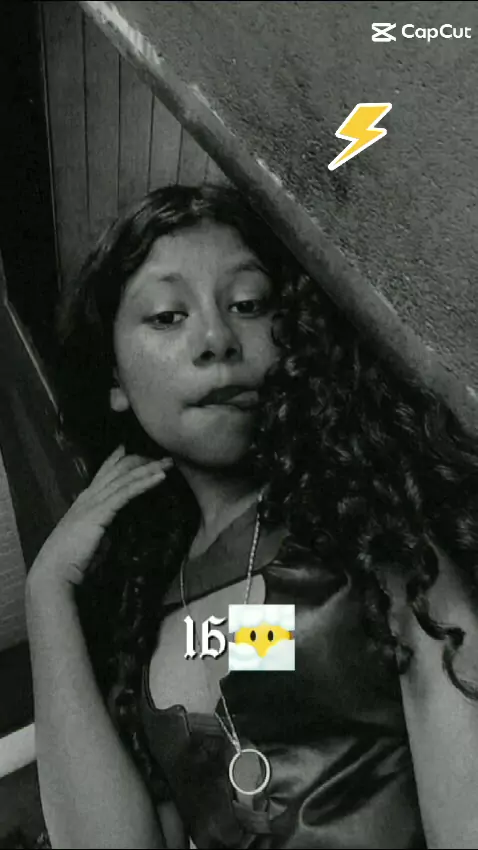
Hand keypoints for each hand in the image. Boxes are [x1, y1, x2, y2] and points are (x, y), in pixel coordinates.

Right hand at [27, 446, 172, 589]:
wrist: (55, 570)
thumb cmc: (72, 560)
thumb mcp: (90, 537)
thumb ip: (102, 527)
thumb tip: (116, 527)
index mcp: (84, 501)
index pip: (102, 474)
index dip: (115, 460)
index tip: (128, 448)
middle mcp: (89, 496)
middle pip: (118, 471)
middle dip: (141, 461)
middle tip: (163, 457)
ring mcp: (94, 502)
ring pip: (125, 479)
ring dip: (149, 469)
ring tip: (168, 463)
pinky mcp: (100, 512)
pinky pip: (127, 493)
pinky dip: (144, 483)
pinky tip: (160, 477)